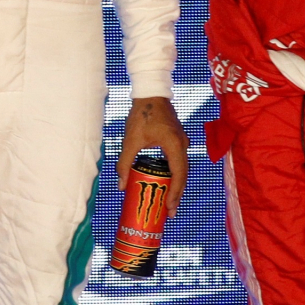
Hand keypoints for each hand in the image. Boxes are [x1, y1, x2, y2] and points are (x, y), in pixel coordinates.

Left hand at [116, 95, 189, 217]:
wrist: (151, 93)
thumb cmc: (141, 114)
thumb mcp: (131, 140)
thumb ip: (125, 163)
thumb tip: (121, 186)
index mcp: (173, 145)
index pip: (178, 175)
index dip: (175, 193)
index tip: (169, 207)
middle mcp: (182, 144)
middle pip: (183, 175)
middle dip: (177, 194)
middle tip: (170, 212)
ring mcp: (182, 141)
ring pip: (183, 169)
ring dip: (177, 185)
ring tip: (170, 202)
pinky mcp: (178, 138)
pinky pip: (180, 161)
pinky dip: (176, 174)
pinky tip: (168, 182)